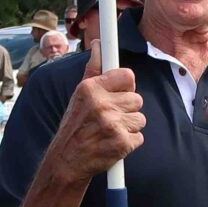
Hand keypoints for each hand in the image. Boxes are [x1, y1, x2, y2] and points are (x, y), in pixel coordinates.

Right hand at [47, 40, 145, 185]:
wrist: (67, 162)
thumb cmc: (75, 126)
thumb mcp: (80, 95)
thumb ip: (94, 69)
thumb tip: (99, 44)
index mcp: (91, 88)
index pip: (127, 76)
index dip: (125, 86)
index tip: (119, 93)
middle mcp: (101, 104)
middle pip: (137, 99)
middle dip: (126, 109)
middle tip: (108, 119)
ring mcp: (112, 124)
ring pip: (140, 118)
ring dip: (129, 127)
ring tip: (109, 132)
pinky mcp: (122, 143)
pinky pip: (139, 137)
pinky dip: (129, 142)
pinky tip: (112, 144)